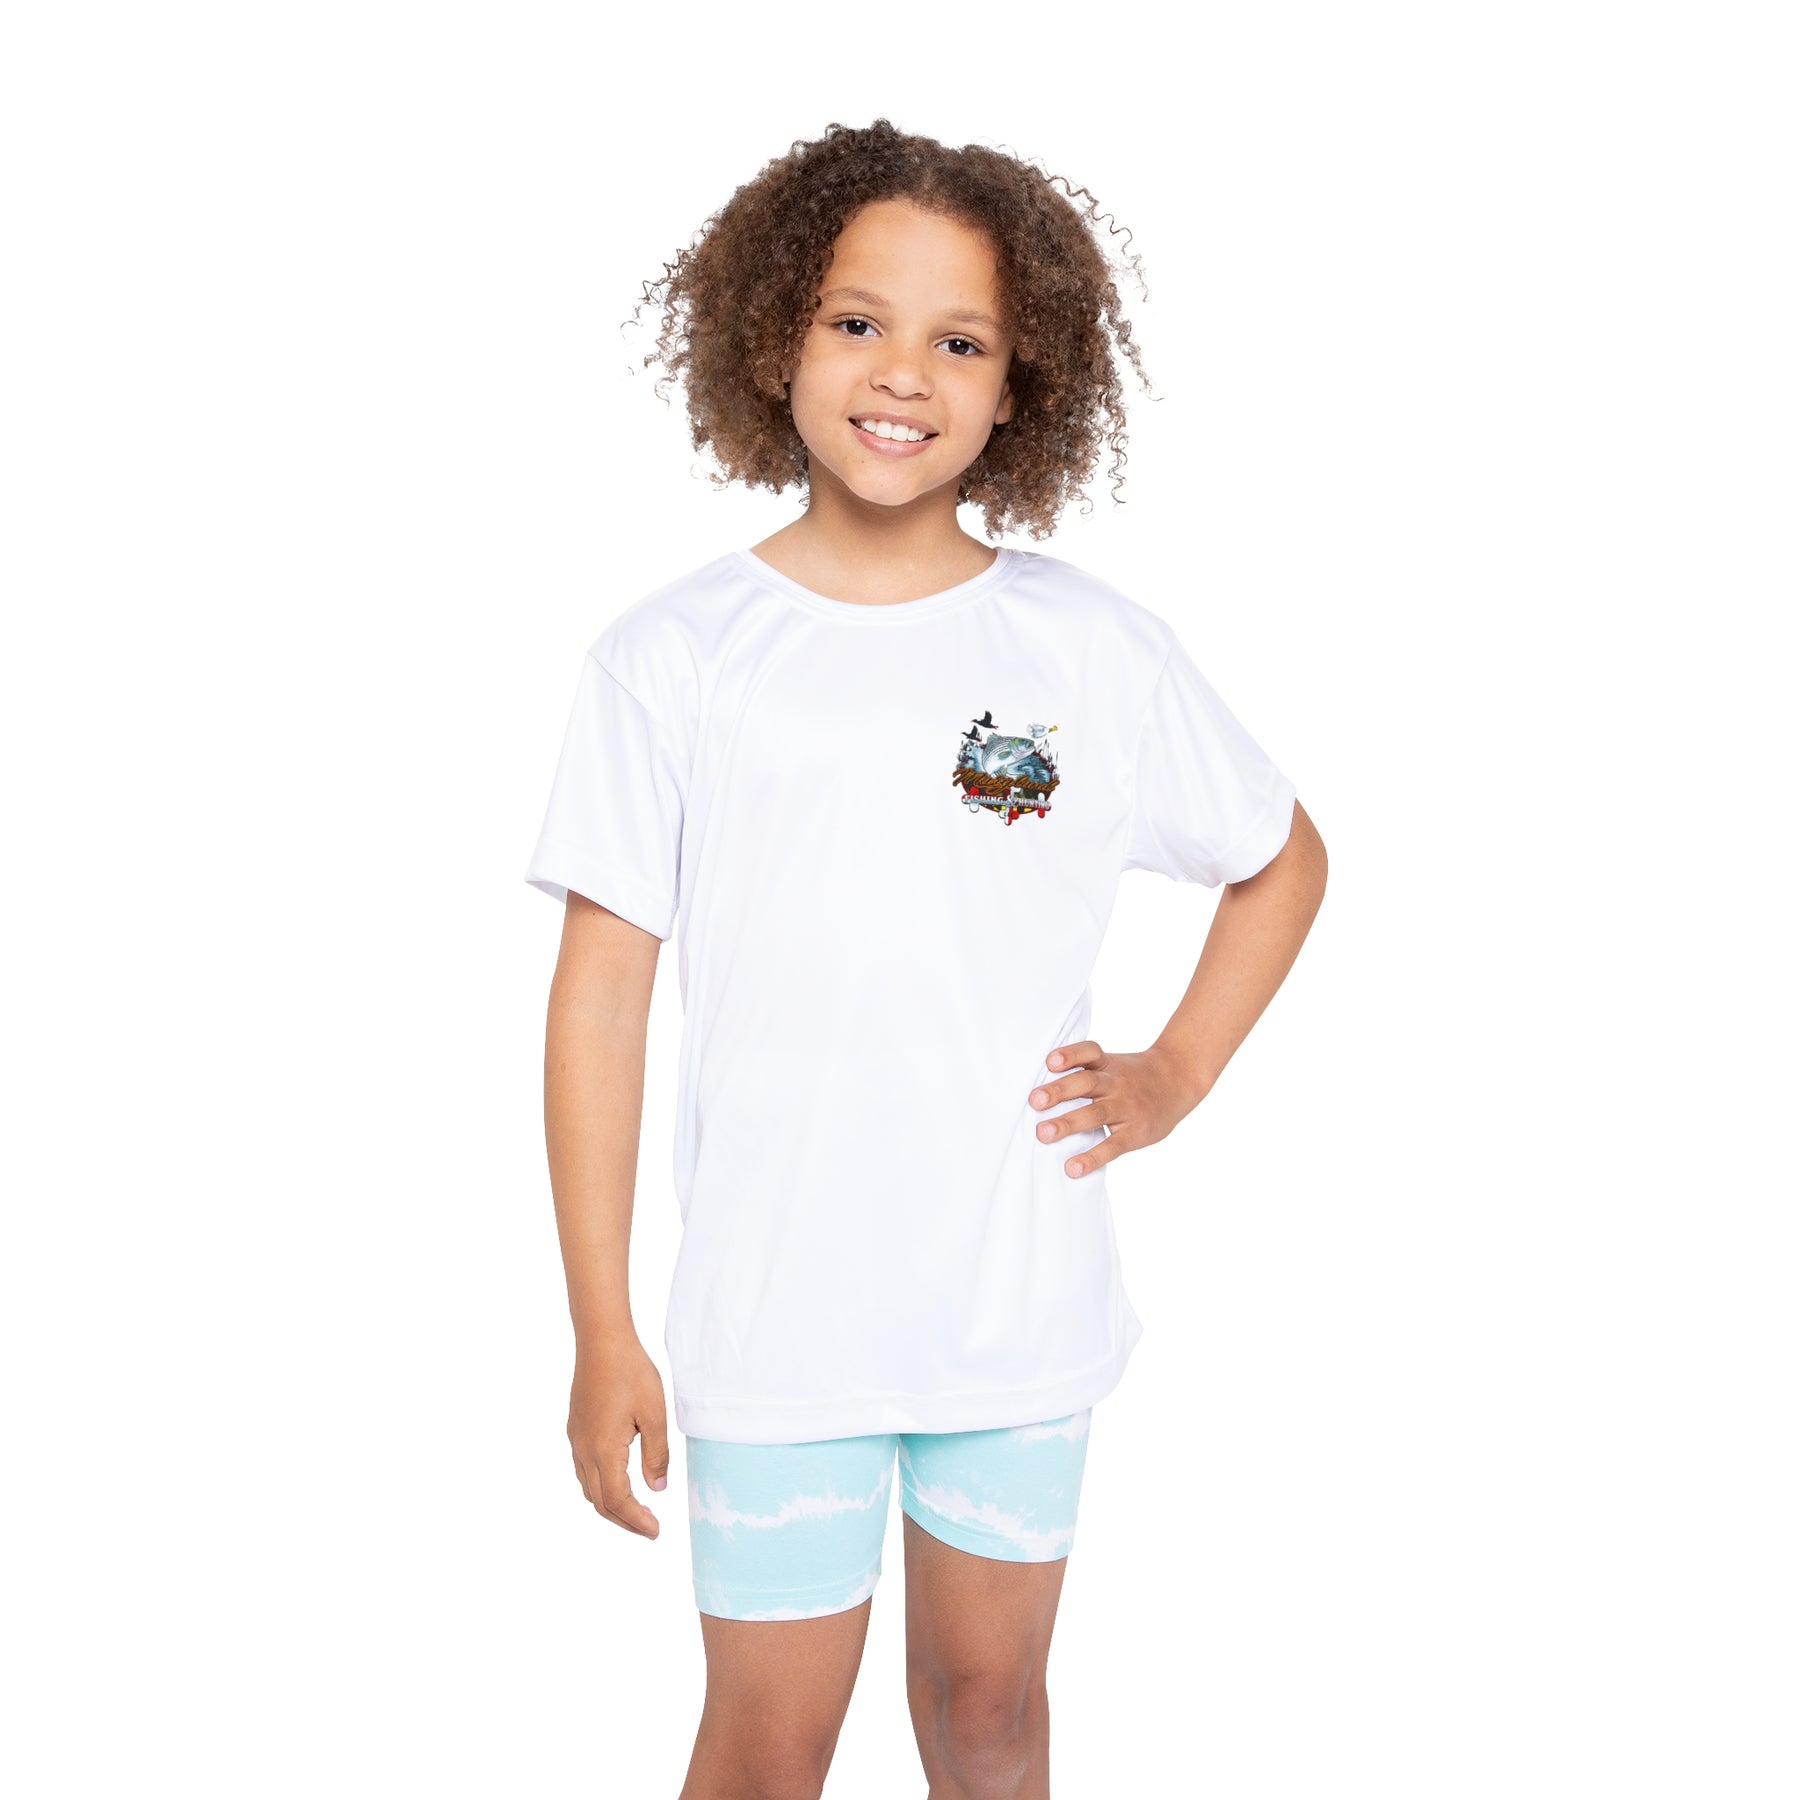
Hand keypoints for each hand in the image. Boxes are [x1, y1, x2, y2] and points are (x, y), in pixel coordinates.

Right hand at [568, 1336, 670, 1537]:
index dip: (636, 1520)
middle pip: (599, 1501)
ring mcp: (576, 1439)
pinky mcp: (576, 1429)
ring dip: (611, 1505)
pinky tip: (618, 1481)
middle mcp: (584, 1450)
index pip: (617, 1500)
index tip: (655, 1532)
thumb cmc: (631, 1373)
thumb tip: (657, 1489)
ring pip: (588, 1488)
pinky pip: (584, 1470)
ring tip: (637, 1511)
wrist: (602, 1342)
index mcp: (604, 1450)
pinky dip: (601, 1486)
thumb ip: (657, 1455)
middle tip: (650, 1529)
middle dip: (624, 1520)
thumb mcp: (654, 1414)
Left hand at [1027, 1039, 1204, 1177]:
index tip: (1050, 1062)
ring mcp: (1127, 1107)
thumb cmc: (1134, 1076)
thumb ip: (1085, 1071)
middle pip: (1086, 1082)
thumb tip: (1041, 1089)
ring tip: (1043, 1133)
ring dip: (1068, 1123)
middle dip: (1059, 1091)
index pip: (1090, 1052)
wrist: (1179, 1080)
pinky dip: (1092, 1157)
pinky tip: (1073, 1167)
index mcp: (1108, 1064)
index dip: (1070, 1055)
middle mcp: (1116, 1083)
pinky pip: (1112, 1145)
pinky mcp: (1135, 1132)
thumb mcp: (1114, 1064)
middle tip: (1034, 1101)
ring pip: (1096, 1113)